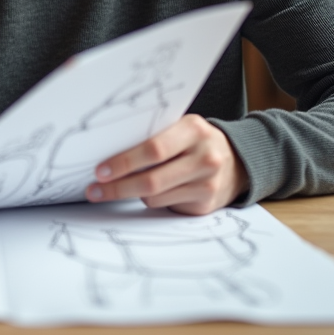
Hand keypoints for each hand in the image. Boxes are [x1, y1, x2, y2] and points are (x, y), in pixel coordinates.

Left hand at [85, 115, 248, 214]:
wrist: (237, 162)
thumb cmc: (195, 142)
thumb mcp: (181, 128)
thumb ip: (154, 136)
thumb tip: (108, 152)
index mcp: (193, 130)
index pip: (153, 149)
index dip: (124, 162)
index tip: (100, 170)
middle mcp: (204, 157)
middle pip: (152, 179)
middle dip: (118, 187)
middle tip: (95, 190)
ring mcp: (207, 184)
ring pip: (155, 197)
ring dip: (131, 193)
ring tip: (118, 187)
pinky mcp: (204, 205)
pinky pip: (165, 206)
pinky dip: (150, 200)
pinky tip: (145, 192)